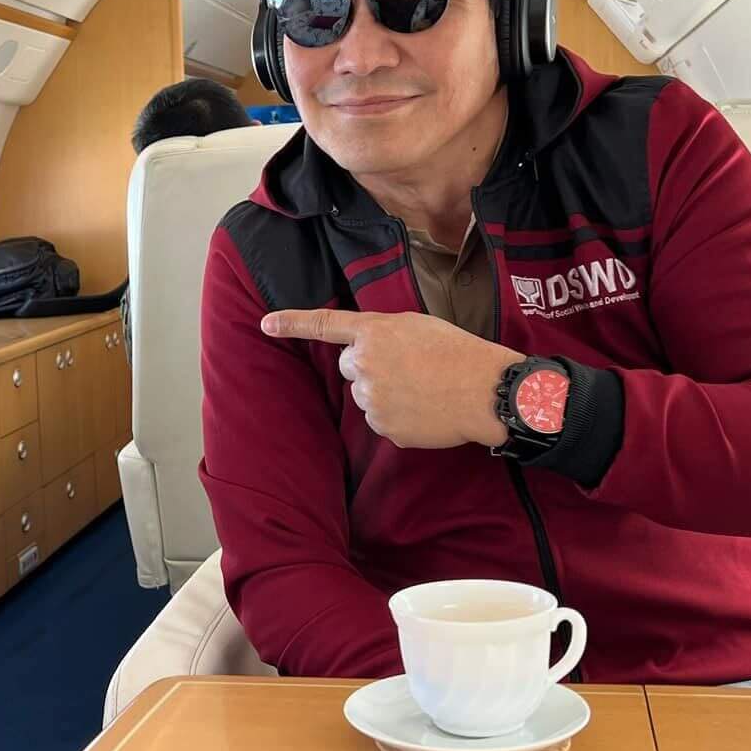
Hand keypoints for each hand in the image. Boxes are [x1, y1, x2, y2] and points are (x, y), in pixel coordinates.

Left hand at [260, 308, 523, 449]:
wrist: (485, 390)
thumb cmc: (457, 353)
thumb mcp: (417, 326)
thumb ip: (382, 333)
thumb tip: (364, 348)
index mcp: (373, 333)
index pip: (324, 325)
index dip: (291, 323)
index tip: (265, 323)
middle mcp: (364, 364)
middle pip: (349, 368)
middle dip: (370, 368)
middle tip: (407, 368)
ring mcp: (371, 399)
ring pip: (365, 396)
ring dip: (385, 393)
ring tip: (422, 389)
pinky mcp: (383, 427)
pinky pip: (380, 421)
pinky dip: (397, 417)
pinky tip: (423, 409)